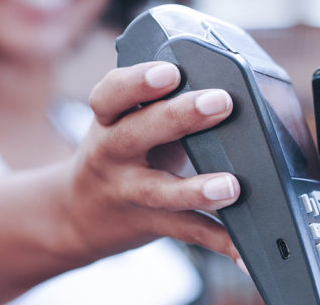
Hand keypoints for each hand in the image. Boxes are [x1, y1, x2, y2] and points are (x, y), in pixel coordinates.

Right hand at [66, 61, 241, 263]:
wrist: (75, 214)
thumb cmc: (119, 153)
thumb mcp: (126, 121)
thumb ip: (162, 104)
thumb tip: (222, 86)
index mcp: (111, 119)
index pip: (112, 94)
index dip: (138, 80)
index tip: (169, 71)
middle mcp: (113, 153)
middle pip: (138, 133)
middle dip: (178, 116)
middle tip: (219, 102)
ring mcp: (129, 192)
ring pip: (160, 192)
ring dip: (196, 190)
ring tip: (230, 186)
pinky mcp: (150, 223)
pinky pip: (186, 231)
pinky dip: (218, 241)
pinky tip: (243, 248)